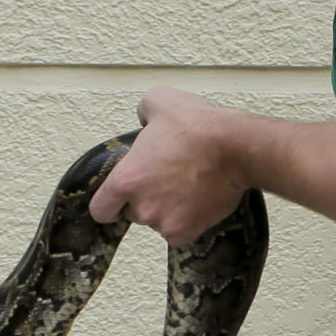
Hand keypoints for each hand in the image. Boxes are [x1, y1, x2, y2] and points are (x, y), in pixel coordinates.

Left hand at [89, 86, 249, 244]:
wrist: (235, 148)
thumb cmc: (198, 127)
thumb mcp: (159, 101)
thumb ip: (142, 113)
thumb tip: (145, 121)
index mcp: (126, 180)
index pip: (100, 209)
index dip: (109, 203)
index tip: (118, 199)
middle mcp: (142, 207)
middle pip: (133, 214)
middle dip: (144, 200)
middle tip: (164, 179)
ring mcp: (165, 223)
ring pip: (158, 222)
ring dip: (166, 210)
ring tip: (185, 185)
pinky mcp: (189, 232)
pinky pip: (179, 234)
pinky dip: (186, 221)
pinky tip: (195, 201)